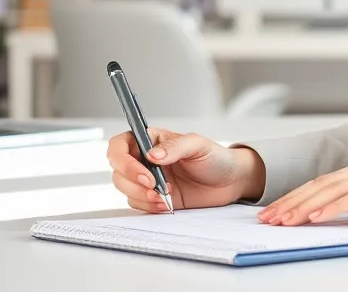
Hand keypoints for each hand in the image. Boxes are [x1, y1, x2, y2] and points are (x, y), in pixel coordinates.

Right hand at [105, 128, 265, 212]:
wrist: (229, 182)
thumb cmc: (216, 157)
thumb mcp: (198, 145)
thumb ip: (175, 147)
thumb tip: (152, 155)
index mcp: (151, 140)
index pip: (120, 145)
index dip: (124, 160)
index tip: (143, 172)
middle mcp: (144, 159)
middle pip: (118, 170)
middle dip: (132, 182)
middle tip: (155, 187)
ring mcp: (147, 179)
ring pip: (124, 188)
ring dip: (141, 196)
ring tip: (165, 197)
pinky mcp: (153, 197)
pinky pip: (137, 203)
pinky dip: (148, 206)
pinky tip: (166, 204)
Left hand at [257, 152, 347, 230]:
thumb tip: (326, 215)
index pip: (322, 183)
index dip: (295, 197)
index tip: (274, 212)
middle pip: (321, 184)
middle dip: (291, 202)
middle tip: (268, 218)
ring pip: (332, 190)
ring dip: (304, 207)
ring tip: (284, 220)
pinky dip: (332, 207)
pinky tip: (315, 217)